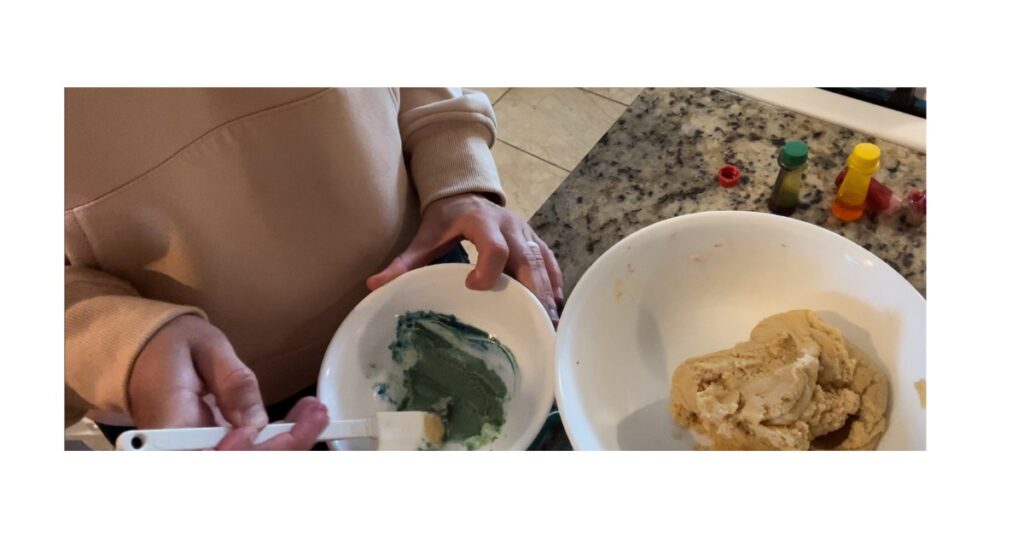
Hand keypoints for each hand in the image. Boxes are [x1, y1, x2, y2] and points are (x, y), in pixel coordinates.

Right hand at [128, 315, 327, 449]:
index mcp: (168, 423)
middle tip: (316, 415)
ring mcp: (195, 453)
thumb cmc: (170, 345)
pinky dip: (276, 444)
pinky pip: (246, 456)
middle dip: (281, 448)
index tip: (251, 431)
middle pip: (234, 467)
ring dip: (285, 447)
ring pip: (246, 464)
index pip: (204, 456)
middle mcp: (179, 449)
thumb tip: (257, 422)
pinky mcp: (210, 452)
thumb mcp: (204, 347)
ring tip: (314, 414)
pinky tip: (300, 422)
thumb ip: (233, 383)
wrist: (144, 354)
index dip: (234, 453)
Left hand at [367, 193, 563, 323]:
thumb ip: (403, 262)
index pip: (494, 247)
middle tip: (536, 322)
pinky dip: (554, 284)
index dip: (488, 269)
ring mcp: (526, 234)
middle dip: (533, 290)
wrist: (466, 193)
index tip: (473, 286)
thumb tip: (373, 287)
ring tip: (549, 326)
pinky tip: (554, 309)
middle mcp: (510, 226)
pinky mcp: (535, 241)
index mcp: (481, 222)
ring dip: (547, 294)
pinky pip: (550, 263)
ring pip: (542, 263)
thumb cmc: (445, 218)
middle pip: (527, 259)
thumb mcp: (424, 237)